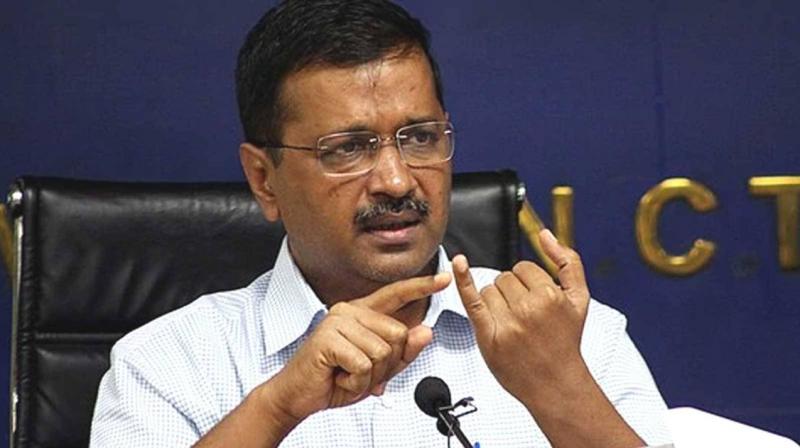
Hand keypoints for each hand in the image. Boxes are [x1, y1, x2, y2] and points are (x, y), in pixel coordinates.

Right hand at [257, 272, 451, 424]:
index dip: (421, 287)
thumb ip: (403, 352)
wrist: (298, 396)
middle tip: (360, 372)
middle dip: (386, 364)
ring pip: (382, 351)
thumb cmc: (334, 379)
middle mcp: (350, 311)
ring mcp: (338, 322)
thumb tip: (426, 332)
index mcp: (362, 313)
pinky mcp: (328, 338)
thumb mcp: (377, 370)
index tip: (445, 278)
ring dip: (369, 376)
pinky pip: (363, 364)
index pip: (396, 295)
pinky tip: (339, 378)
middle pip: (397, 334)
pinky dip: (356, 381)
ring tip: (346, 374)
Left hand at [453, 229, 589, 401]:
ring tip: (512, 322)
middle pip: (505, 277)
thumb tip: (546, 234)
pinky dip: (463, 279)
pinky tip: (458, 262)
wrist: (556, 383)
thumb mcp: (580, 299)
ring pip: (488, 289)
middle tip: (524, 315)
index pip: (523, 268)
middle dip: (512, 291)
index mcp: (550, 296)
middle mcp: (528, 308)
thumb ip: (568, 262)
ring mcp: (506, 322)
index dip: (527, 281)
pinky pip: (471, 298)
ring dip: (496, 300)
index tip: (533, 298)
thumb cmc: (565, 341)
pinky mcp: (488, 334)